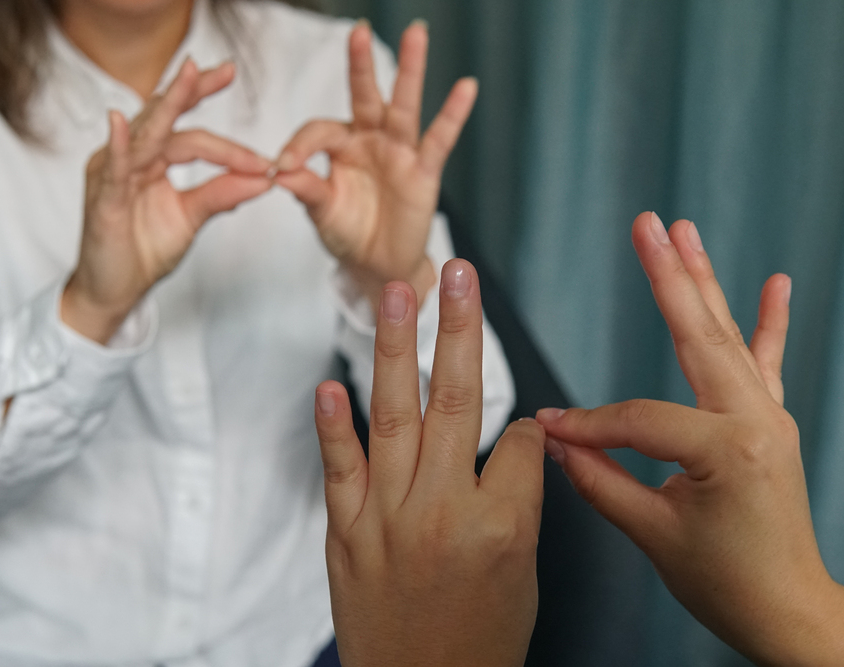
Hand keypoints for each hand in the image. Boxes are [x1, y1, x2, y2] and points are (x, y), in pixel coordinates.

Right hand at [62, 58, 272, 343]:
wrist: (115, 289)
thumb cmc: (144, 250)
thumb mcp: (192, 217)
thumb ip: (223, 193)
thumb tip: (265, 177)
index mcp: (153, 160)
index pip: (192, 135)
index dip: (227, 136)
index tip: (262, 145)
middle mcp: (131, 158)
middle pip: (167, 117)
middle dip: (196, 90)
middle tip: (228, 69)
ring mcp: (113, 174)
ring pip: (147, 134)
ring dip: (169, 104)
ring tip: (189, 74)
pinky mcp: (102, 199)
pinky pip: (112, 168)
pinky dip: (118, 145)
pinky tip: (120, 123)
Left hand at [276, 21, 477, 309]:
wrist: (377, 266)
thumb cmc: (348, 233)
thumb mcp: (321, 211)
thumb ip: (306, 188)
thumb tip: (278, 171)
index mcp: (340, 145)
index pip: (318, 131)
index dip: (299, 146)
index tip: (281, 167)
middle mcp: (370, 139)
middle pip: (366, 94)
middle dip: (361, 63)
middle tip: (358, 30)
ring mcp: (399, 151)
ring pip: (404, 105)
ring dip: (410, 69)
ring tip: (416, 32)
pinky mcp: (423, 170)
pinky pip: (439, 139)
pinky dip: (453, 113)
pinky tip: (466, 86)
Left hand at [315, 259, 544, 666]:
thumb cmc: (481, 640)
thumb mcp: (523, 573)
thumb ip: (517, 502)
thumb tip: (515, 442)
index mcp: (503, 525)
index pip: (520, 441)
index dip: (529, 428)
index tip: (523, 428)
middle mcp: (444, 512)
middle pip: (456, 401)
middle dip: (458, 327)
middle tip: (457, 272)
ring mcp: (388, 519)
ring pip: (394, 416)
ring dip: (396, 348)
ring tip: (399, 292)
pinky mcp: (346, 532)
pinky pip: (340, 470)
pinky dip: (332, 426)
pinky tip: (330, 384)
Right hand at [537, 212, 843, 664]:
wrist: (789, 611)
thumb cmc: (729, 584)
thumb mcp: (653, 536)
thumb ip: (599, 481)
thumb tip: (554, 442)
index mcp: (729, 450)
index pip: (640, 419)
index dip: (587, 423)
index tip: (547, 429)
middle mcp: (756, 422)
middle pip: (699, 338)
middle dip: (668, 276)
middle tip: (646, 225)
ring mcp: (768, 418)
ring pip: (728, 337)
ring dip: (703, 281)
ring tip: (683, 230)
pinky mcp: (770, 424)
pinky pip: (766, 363)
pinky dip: (770, 322)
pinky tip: (777, 283)